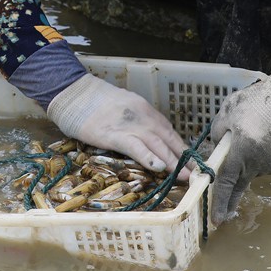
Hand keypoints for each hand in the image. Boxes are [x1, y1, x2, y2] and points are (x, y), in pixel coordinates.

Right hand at [47, 73, 187, 174]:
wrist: (75, 94)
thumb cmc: (96, 102)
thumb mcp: (124, 105)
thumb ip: (137, 119)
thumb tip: (149, 136)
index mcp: (145, 109)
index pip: (168, 131)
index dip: (180, 147)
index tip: (190, 161)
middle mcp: (142, 116)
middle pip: (167, 139)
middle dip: (182, 158)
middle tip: (194, 174)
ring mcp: (130, 125)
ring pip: (157, 144)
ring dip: (173, 162)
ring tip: (184, 176)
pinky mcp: (114, 135)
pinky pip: (136, 147)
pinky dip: (149, 157)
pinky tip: (159, 167)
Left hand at [211, 73, 270, 224]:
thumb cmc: (258, 101)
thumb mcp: (228, 112)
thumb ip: (217, 134)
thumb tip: (218, 150)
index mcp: (241, 150)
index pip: (226, 182)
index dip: (220, 202)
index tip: (216, 219)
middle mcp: (257, 163)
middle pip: (239, 184)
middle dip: (230, 199)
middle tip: (225, 213)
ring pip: (251, 170)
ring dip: (245, 162)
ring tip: (250, 136)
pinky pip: (262, 164)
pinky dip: (257, 157)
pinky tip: (262, 139)